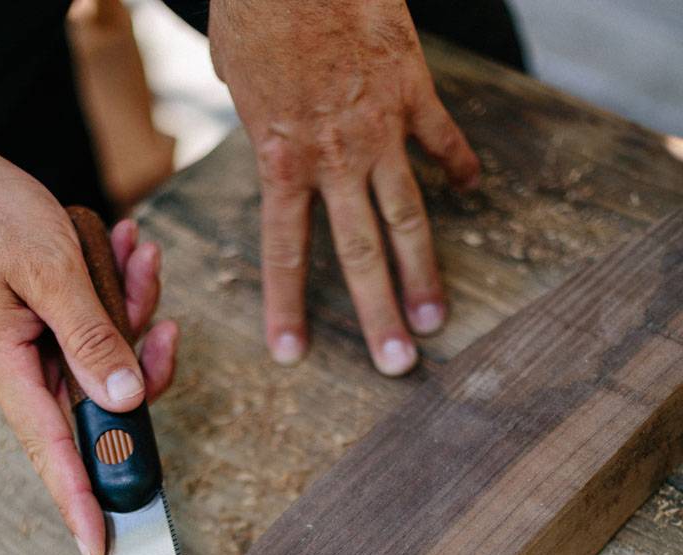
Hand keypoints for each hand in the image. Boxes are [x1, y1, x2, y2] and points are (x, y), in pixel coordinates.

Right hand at [0, 144, 176, 554]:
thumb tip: (126, 401)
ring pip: (108, 363)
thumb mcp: (51, 269)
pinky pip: (98, 332)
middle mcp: (19, 373)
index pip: (53, 453)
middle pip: (103, 403)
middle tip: (159, 315)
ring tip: (133, 255)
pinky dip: (118, 297)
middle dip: (142, 358)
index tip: (101, 547)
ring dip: (132, 312)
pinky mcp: (45, 332)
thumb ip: (93, 338)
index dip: (80, 502)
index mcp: (6, 368)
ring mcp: (33, 354)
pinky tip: (123, 252)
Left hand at [209, 0, 479, 374]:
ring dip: (423, 273)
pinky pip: (442, 139)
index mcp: (281, 159)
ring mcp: (379, 128)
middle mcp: (334, 158)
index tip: (291, 355)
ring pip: (408, 217)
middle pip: (360, 254)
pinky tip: (471, 189)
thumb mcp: (236, 74)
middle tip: (396, 366)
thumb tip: (272, 138)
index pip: (284, 252)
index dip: (287, 308)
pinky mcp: (414, 91)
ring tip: (434, 318)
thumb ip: (260, 124)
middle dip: (377, 315)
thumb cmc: (258, 4)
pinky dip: (458, 165)